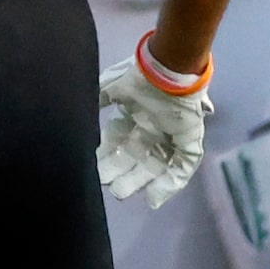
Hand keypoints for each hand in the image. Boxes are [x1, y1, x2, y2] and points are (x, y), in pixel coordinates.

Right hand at [97, 45, 212, 207]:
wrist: (168, 70)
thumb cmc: (139, 78)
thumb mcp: (110, 86)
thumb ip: (97, 100)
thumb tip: (81, 112)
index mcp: (137, 114)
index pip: (120, 139)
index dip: (107, 153)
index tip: (92, 165)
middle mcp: (154, 127)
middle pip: (136, 155)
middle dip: (119, 170)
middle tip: (103, 183)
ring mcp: (172, 135)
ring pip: (156, 164)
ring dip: (139, 180)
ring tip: (120, 192)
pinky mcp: (189, 141)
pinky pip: (182, 167)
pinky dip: (169, 184)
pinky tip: (153, 198)